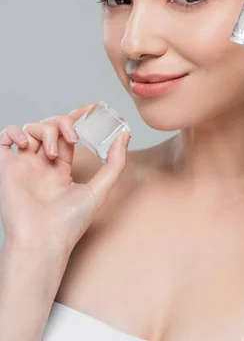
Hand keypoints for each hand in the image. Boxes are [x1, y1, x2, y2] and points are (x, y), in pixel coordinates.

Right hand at [0, 103, 130, 254]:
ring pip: (31, 128)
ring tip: (51, 152)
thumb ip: (115, 162)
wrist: (43, 242)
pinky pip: (4, 138)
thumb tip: (125, 134)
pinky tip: (26, 142)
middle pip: (50, 127)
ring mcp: (23, 165)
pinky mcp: (6, 167)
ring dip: (44, 131)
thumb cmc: (69, 224)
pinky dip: (14, 131)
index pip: (67, 134)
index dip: (77, 118)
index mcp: (60, 169)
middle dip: (64, 123)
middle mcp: (41, 165)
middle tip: (74, 137)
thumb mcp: (100, 190)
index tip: (92, 107)